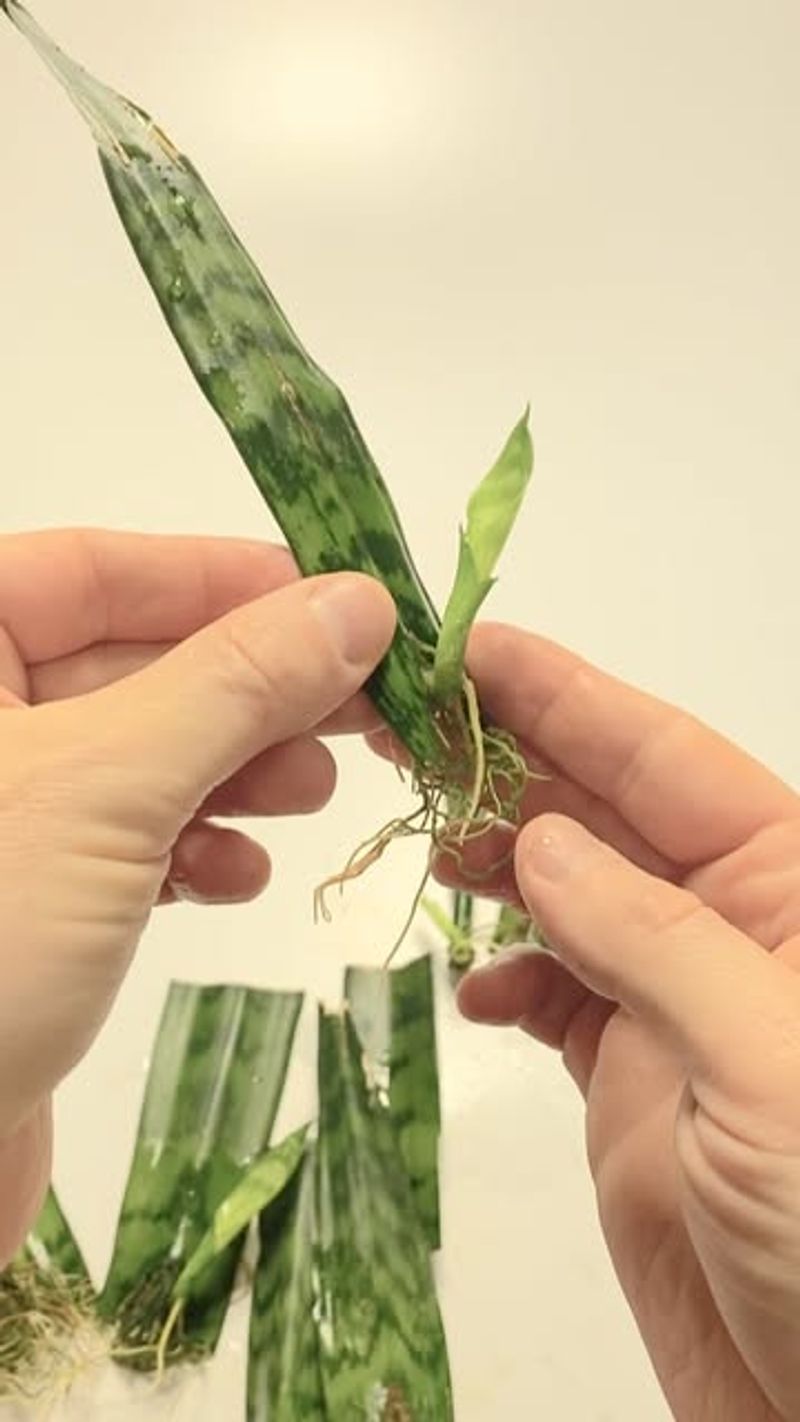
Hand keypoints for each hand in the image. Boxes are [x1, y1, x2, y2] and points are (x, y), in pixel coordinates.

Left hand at [0, 529, 393, 1262]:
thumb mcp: (107, 787)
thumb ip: (234, 684)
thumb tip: (354, 603)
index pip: (93, 570)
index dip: (220, 577)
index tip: (336, 602)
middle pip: (129, 663)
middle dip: (248, 688)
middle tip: (360, 706)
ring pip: (139, 758)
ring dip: (235, 769)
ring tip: (312, 792)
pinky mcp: (20, 907)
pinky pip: (123, 845)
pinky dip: (191, 851)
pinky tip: (236, 879)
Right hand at [450, 624, 799, 1421]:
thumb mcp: (768, 1062)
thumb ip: (655, 940)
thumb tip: (546, 840)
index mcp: (792, 894)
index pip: (667, 759)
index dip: (568, 694)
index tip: (474, 648)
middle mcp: (734, 933)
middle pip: (610, 814)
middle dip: (513, 764)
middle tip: (405, 723)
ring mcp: (678, 1008)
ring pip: (574, 897)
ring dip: (499, 862)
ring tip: (424, 841)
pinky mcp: (634, 1083)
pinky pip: (558, 996)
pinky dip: (508, 977)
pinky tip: (472, 985)